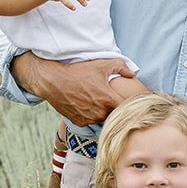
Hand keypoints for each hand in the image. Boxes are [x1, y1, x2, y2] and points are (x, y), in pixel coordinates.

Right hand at [9, 54, 136, 125]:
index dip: (129, 104)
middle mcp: (100, 112)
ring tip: (97, 100)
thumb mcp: (101, 64)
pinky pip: (91, 121)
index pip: (127, 108)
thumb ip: (121, 67)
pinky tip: (87, 105)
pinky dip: (91, 115)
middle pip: (115, 115)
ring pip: (103, 119)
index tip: (128, 100)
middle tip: (111, 98)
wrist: (53, 81)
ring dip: (103, 112)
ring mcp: (89, 119)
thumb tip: (133, 73)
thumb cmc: (77, 72)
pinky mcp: (80, 122)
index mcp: (108, 99)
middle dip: (115, 108)